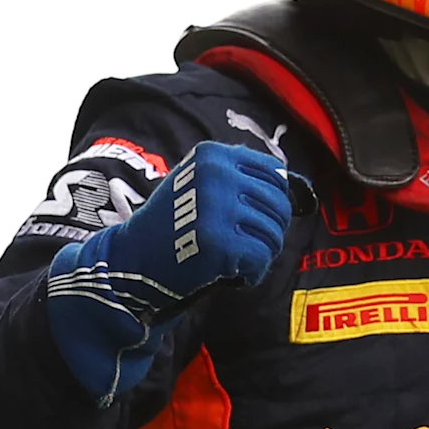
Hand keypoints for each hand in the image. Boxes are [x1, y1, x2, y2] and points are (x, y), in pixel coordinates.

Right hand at [44, 141, 309, 397]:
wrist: (134, 259)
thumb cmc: (173, 225)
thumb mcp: (200, 184)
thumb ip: (239, 178)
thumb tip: (293, 185)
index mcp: (214, 156)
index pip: (273, 173)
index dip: (273, 201)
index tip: (254, 218)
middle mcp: (218, 175)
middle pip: (278, 205)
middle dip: (270, 231)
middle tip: (246, 246)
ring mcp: (219, 208)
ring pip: (273, 234)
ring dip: (261, 253)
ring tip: (234, 259)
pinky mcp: (221, 242)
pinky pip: (261, 259)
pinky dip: (251, 273)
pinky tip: (230, 272)